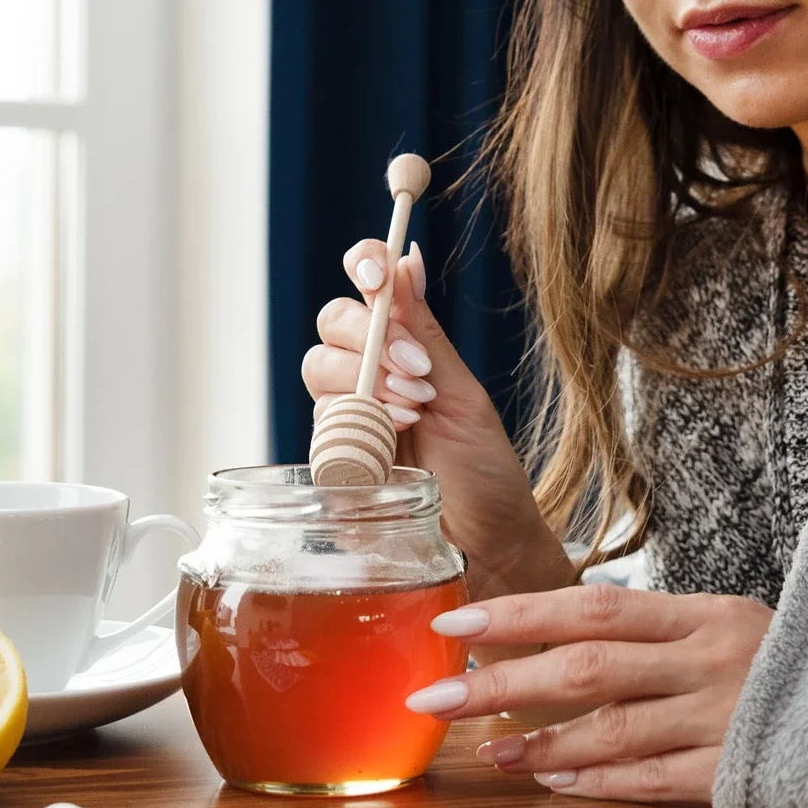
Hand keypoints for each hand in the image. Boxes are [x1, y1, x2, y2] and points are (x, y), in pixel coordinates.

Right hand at [301, 239, 572, 599]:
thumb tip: (407, 258)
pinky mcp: (328, 463)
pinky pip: (318, 425)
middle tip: (417, 372)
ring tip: (416, 413)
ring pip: (319, 368)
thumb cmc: (485, 474)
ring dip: (370, 383)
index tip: (378, 274)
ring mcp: (343, 420)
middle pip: (332, 324)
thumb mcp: (461, 395)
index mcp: (401, 350)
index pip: (365, 288)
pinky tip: (395, 447)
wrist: (489, 549)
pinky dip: (356, 427)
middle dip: (371, 338)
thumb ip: (426, 332)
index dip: (362, 267)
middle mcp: (365, 378)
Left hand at [402, 585, 773, 804]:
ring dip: (541, 744)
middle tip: (437, 698)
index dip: (520, 615)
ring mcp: (723, 718)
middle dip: (503, 682)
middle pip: (586, 666)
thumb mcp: (727, 625)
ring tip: (490, 750)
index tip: (454, 627)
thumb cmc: (784, 665)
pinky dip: (599, 784)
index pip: (592, 607)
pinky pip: (653, 781)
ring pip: (612, 730)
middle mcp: (709, 660)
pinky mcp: (737, 771)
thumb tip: (561, 628)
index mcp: (702, 613)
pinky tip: (556, 785)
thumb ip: (654, 629)